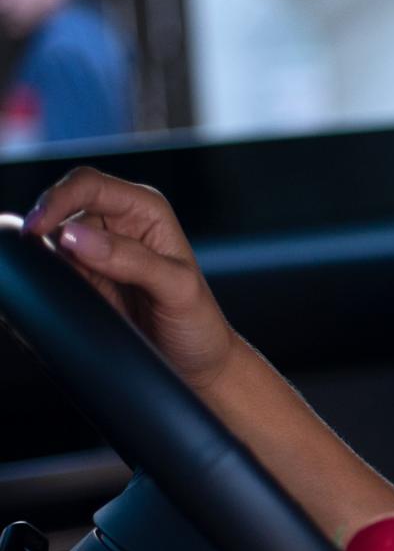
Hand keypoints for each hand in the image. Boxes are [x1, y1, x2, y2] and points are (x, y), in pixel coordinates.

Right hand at [15, 167, 242, 396]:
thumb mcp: (178, 290)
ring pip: (51, 239)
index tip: (39, 226)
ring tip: (66, 281)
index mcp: (146, 211)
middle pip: (62, 208)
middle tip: (37, 257)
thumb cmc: (199, 324)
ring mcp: (97, 252)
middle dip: (45, 227)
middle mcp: (119, 225)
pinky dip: (46, 275)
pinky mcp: (83, 279)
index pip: (90, 185)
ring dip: (45, 255)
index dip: (58, 198)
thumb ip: (133, 260)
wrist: (195, 365)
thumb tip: (76, 236)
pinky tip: (57, 288)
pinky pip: (52, 268)